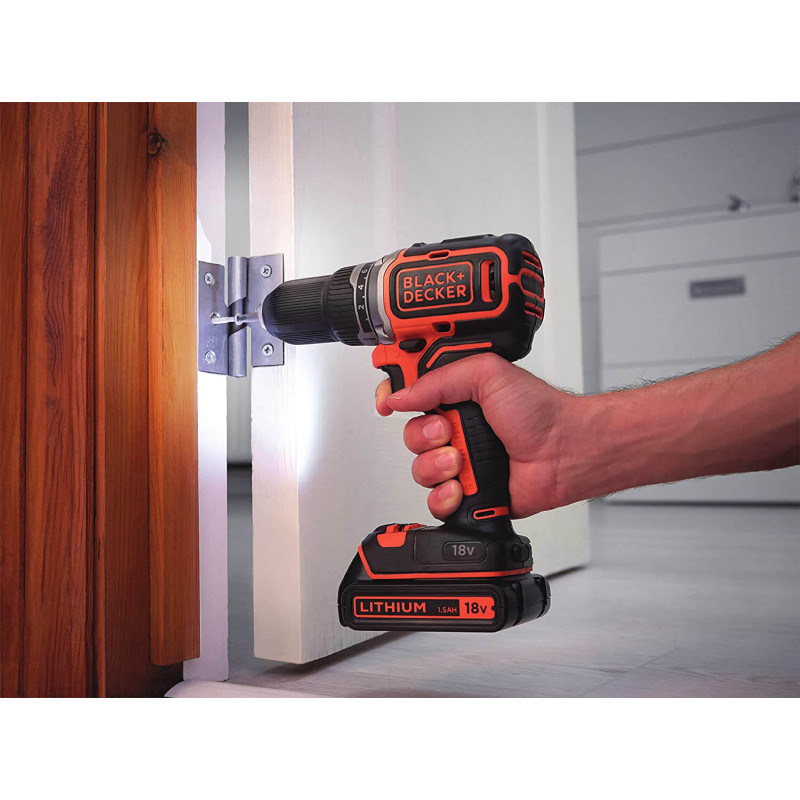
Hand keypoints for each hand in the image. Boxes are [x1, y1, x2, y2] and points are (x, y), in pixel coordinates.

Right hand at [375, 353, 577, 519]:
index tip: (387, 404)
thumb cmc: (539, 411)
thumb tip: (400, 395)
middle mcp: (456, 428)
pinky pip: (435, 501)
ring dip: (435, 466)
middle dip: (424, 436)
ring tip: (461, 461)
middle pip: (410, 435)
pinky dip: (443, 496)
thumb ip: (438, 380)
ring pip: (419, 469)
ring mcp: (461, 461)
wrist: (564, 451)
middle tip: (449, 432)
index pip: (411, 394)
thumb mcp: (487, 373)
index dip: (393, 398)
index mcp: (457, 397)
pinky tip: (461, 487)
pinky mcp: (468, 492)